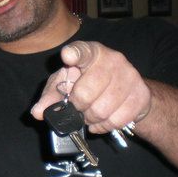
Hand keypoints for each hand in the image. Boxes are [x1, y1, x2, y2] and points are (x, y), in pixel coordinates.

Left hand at [31, 41, 151, 133]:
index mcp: (91, 52)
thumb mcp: (67, 85)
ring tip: (90, 114)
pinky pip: (117, 120)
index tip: (67, 56)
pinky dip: (105, 126)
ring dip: (91, 119)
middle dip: (78, 107)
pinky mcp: (141, 94)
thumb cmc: (90, 83)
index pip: (82, 50)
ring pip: (101, 110)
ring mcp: (130, 76)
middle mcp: (112, 59)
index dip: (74, 53)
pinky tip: (103, 120)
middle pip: (85, 93)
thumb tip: (37, 112)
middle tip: (79, 108)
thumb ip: (50, 97)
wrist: (128, 90)